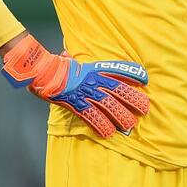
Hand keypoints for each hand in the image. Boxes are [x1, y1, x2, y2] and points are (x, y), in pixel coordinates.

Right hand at [0, 34, 148, 136]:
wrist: (40, 71)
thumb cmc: (54, 65)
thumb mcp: (69, 58)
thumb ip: (73, 58)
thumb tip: (67, 53)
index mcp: (94, 68)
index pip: (118, 69)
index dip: (133, 73)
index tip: (145, 79)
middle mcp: (93, 81)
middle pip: (118, 90)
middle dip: (133, 99)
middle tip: (145, 107)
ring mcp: (85, 93)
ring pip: (108, 105)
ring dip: (121, 115)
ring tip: (131, 124)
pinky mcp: (76, 104)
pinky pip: (91, 116)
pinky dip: (100, 125)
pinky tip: (109, 133)